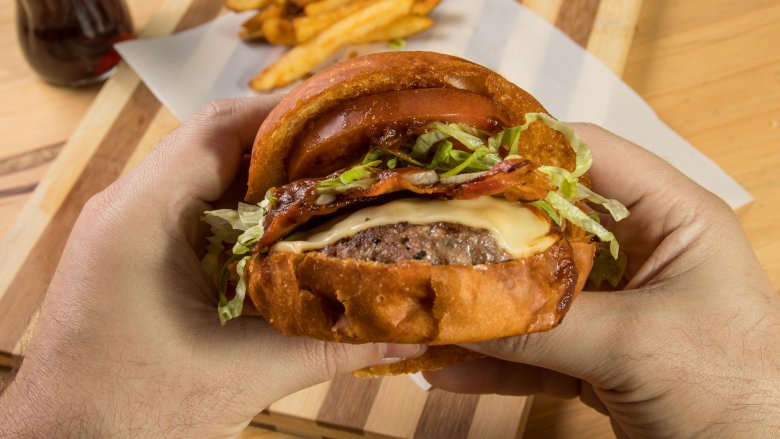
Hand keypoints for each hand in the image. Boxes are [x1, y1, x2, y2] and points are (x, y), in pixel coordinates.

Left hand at [0, 98, 422, 437]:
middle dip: (286, 146)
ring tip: (328, 189)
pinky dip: (242, 208)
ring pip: (205, 172)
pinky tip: (284, 232)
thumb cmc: (132, 413)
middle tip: (352, 158)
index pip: (217, 129)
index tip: (346, 121)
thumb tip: (411, 331)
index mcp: (140, 217)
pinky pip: (195, 205)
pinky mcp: (133, 246)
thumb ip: (332, 348)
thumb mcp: (244, 374)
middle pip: (215, 143)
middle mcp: (127, 206)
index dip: (286, 116)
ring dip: (265, 177)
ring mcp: (125, 224)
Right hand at [424, 124, 779, 437]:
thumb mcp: (637, 344)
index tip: (453, 165)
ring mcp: (617, 310)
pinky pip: (537, 352)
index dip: (522, 154)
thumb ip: (543, 325)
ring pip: (533, 295)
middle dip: (482, 241)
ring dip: (479, 309)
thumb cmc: (740, 393)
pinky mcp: (601, 360)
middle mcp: (640, 255)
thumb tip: (452, 310)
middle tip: (418, 239)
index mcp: (671, 219)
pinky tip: (447, 369)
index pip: (588, 157)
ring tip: (421, 312)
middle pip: (546, 229)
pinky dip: (494, 361)